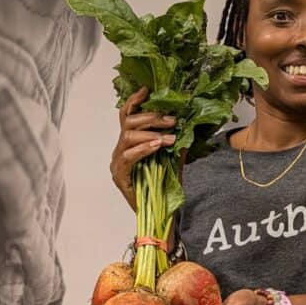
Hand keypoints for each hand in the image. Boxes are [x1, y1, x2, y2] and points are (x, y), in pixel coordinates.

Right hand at [110, 86, 176, 208]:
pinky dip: (143, 148)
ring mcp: (117, 163)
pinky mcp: (119, 176)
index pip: (127, 116)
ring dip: (150, 134)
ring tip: (168, 138)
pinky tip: (156, 146)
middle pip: (128, 123)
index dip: (135, 101)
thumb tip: (188, 122)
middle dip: (151, 118)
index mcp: (130, 143)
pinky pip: (127, 156)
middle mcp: (120, 150)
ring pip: (127, 136)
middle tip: (172, 121)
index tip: (147, 89)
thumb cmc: (164, 188)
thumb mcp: (174, 159)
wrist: (160, 214)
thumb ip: (176, 142)